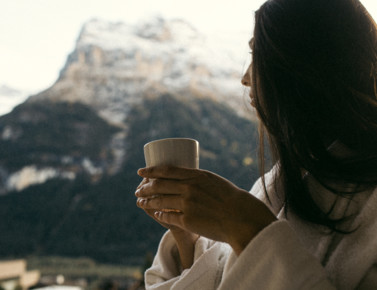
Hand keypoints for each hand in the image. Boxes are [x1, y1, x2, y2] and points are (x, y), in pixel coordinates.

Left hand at [136, 166, 276, 254]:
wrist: (241, 217)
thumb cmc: (230, 198)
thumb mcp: (213, 181)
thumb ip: (197, 179)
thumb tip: (182, 179)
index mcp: (196, 176)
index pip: (166, 170)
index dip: (150, 171)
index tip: (141, 171)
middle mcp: (189, 188)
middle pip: (159, 185)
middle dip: (145, 187)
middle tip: (138, 189)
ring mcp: (187, 204)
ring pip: (160, 201)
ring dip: (147, 201)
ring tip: (141, 201)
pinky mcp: (187, 220)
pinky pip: (168, 216)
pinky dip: (159, 214)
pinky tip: (156, 213)